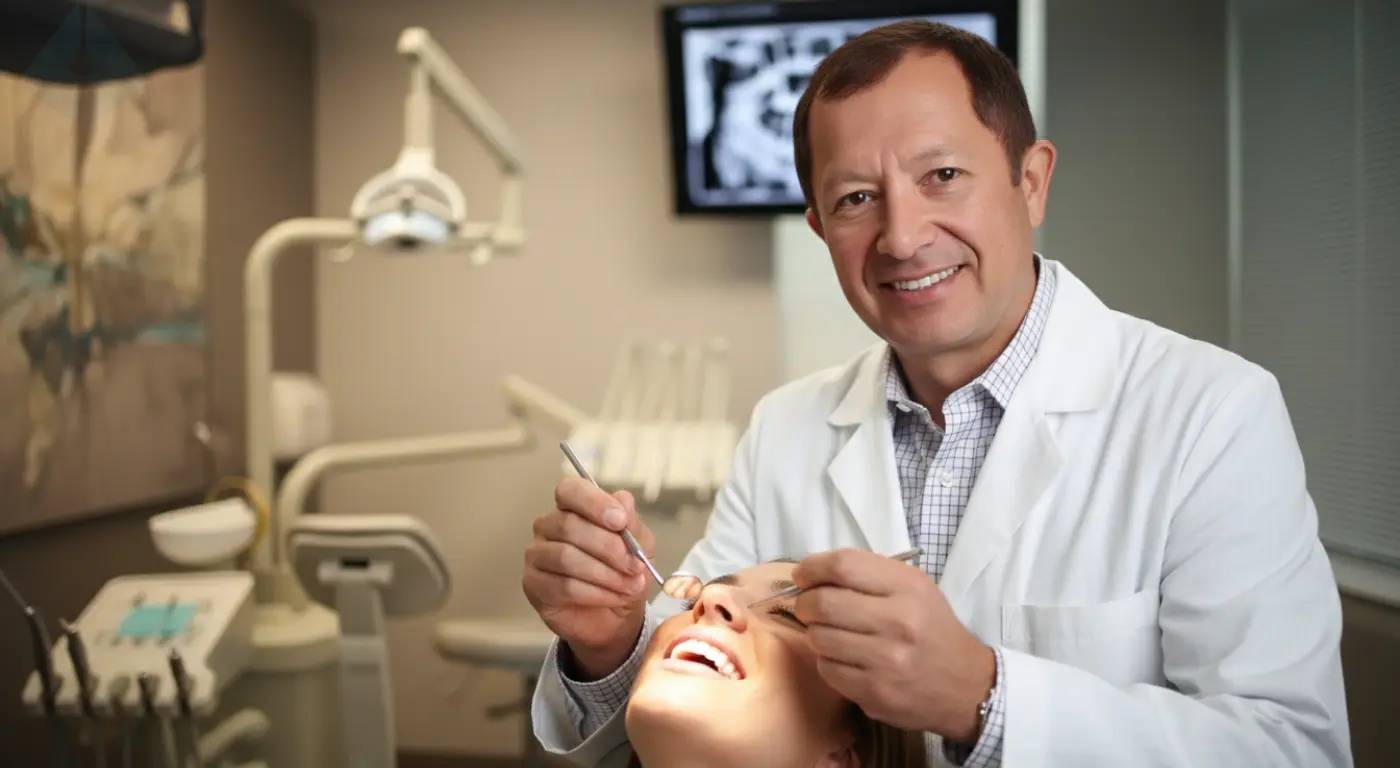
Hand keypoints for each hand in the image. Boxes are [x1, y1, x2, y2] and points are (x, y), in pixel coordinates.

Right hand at [522, 477, 655, 678]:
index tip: (620, 522)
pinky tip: (613, 597)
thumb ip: (632, 524)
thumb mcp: (640, 546)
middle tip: (635, 565)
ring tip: (629, 586)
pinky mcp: (533, 584)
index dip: (594, 503)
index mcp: (572, 507)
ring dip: (605, 574)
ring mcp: (537, 554)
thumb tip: (623, 500)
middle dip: (609, 547)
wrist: (615, 616)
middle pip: (569, 525)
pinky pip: (563, 586)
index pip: (570, 490)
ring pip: (566, 557)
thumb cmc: (623, 572)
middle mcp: (548, 526)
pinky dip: (595, 593)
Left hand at [792, 548, 996, 741]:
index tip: (802, 574)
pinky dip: (828, 661)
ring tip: (831, 633)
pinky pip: (827, 669)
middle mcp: (899, 622)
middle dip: (804, 602)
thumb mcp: (915, 589)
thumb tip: (812, 574)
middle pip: (823, 602)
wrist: (966, 686)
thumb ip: (868, 575)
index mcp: (908, 588)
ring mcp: (887, 661)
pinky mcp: (875, 693)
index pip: (844, 565)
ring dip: (816, 633)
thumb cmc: (932, 629)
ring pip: (820, 637)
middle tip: (808, 606)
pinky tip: (845, 658)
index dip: (812, 567)